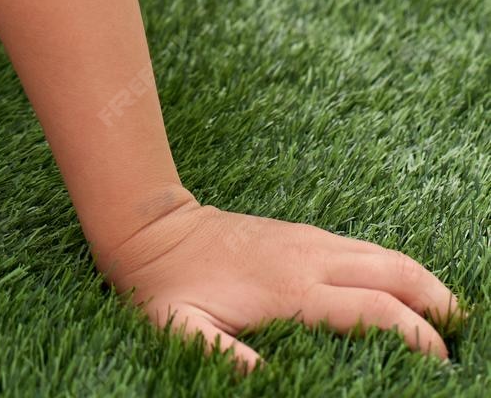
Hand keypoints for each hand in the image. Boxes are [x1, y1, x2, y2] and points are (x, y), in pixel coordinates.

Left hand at [93, 193, 464, 372]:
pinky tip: (405, 290)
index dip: (414, 336)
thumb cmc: (167, 288)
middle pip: (393, 272)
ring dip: (422, 281)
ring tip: (450, 315)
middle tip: (464, 334)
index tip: (439, 363)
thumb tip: (268, 382)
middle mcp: (310, 257)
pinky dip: (396, 268)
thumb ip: (227, 360)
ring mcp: (308, 240)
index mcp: (291, 288)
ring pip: (383, 254)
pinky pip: (362, 248)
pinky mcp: (302, 234)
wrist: (150, 227)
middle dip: (436, 302)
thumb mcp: (184, 332)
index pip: (373, 309)